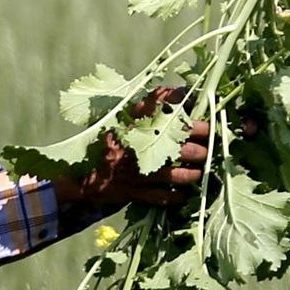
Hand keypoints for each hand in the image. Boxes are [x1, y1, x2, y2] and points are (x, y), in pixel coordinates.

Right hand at [70, 87, 210, 209]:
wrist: (79, 176)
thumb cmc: (105, 143)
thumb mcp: (120, 118)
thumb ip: (148, 105)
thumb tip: (182, 92)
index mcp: (130, 124)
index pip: (164, 111)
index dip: (190, 115)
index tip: (206, 119)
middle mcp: (134, 146)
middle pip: (178, 146)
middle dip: (200, 147)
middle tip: (210, 147)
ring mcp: (134, 172)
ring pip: (175, 174)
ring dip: (192, 173)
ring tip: (202, 170)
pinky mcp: (133, 193)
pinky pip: (162, 197)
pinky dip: (177, 196)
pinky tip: (185, 193)